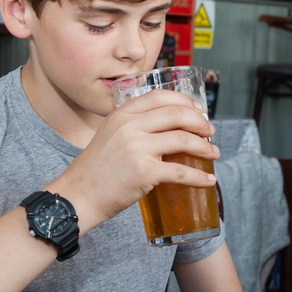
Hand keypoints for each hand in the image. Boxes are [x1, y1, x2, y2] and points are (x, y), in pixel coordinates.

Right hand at [54, 89, 218, 230]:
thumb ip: (131, 126)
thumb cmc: (94, 170)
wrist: (77, 195)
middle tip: (210, 132)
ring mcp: (137, 148)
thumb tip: (164, 128)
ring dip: (204, 147)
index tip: (198, 109)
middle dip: (200, 123)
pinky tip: (208, 180)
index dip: (184, 101)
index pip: (159, 96)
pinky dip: (199, 177)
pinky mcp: (144, 172)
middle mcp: (129, 126)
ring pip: (183, 140)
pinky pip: (181, 171)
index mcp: (121, 114)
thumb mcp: (108, 135)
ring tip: (213, 153)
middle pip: (176, 114)